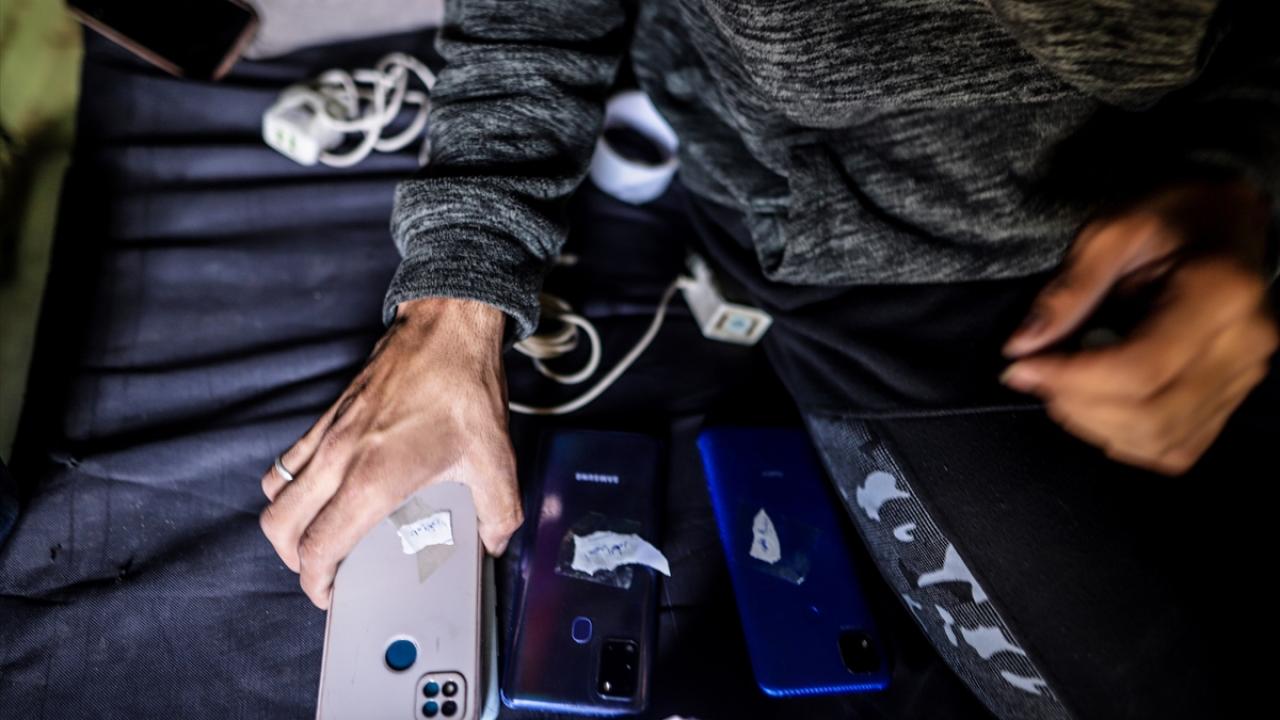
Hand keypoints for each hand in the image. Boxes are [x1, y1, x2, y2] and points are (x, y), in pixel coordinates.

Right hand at [259, 297, 521, 607]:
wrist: (447, 328)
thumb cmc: (465, 389)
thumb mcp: (496, 459)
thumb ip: (499, 513)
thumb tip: (494, 543)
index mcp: (373, 479)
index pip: (318, 546)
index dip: (315, 581)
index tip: (331, 594)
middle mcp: (339, 458)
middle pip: (279, 525)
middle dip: (292, 559)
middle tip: (321, 570)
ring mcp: (328, 434)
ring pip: (277, 492)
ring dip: (287, 522)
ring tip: (317, 535)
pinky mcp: (328, 415)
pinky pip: (288, 460)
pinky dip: (292, 485)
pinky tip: (323, 491)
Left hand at [1002, 180, 1277, 474]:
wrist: (1226, 222)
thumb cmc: (1168, 218)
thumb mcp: (1111, 231)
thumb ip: (1069, 288)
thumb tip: (1022, 346)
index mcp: (1220, 294)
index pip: (1141, 369)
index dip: (1071, 378)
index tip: (1021, 366)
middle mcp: (1244, 345)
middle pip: (1151, 415)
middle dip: (1076, 405)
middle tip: (1035, 375)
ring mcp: (1244, 378)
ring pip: (1162, 441)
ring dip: (1095, 425)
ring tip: (1061, 387)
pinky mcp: (1232, 399)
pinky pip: (1176, 448)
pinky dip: (1126, 439)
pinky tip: (1096, 405)